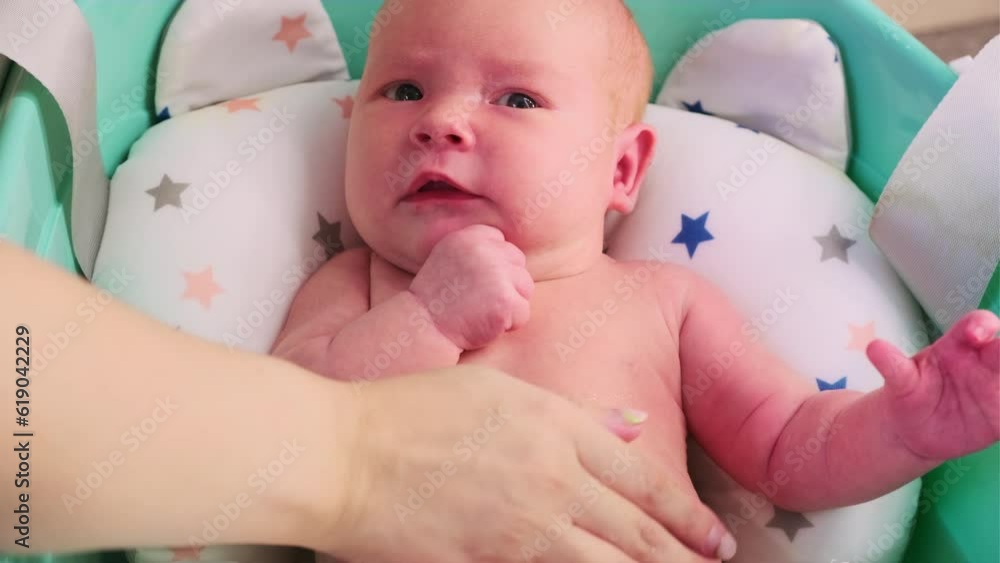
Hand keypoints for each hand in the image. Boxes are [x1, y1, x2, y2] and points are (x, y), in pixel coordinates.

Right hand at [325, 366, 733, 562]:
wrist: (344, 452)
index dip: (684, 510)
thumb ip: (571, 412)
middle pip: (639, 525)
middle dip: (685, 553)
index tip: (712, 534)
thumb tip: (632, 421)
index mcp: (555, 422)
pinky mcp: (496, 558)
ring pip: (612, 559)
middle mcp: (553, 471)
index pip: (641, 475)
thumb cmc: (408, 410)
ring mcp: (526, 521)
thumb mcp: (495, 391)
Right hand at [409, 225, 533, 349]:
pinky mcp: (505, 300)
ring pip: (525, 288)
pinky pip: (523, 313)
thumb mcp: (449, 259)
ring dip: (509, 304)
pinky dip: (509, 324)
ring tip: (481, 311)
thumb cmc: (437, 299)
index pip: (503, 244)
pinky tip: (485, 323)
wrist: (423, 328)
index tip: (474, 283)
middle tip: (478, 300)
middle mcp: (484, 250)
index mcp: (469, 236)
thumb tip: (511, 254)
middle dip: (506, 285)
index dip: (494, 267)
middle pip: (518, 264)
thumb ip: (477, 250)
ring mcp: (496, 274)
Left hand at [867, 309, 999, 460]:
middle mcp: (984, 363)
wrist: (912, 429)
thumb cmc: (909, 392)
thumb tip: (873, 347)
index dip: (982, 324)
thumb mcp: (901, 380)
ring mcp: (997, 388)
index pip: (978, 324)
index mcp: (960, 345)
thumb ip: (893, 365)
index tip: (975, 335)